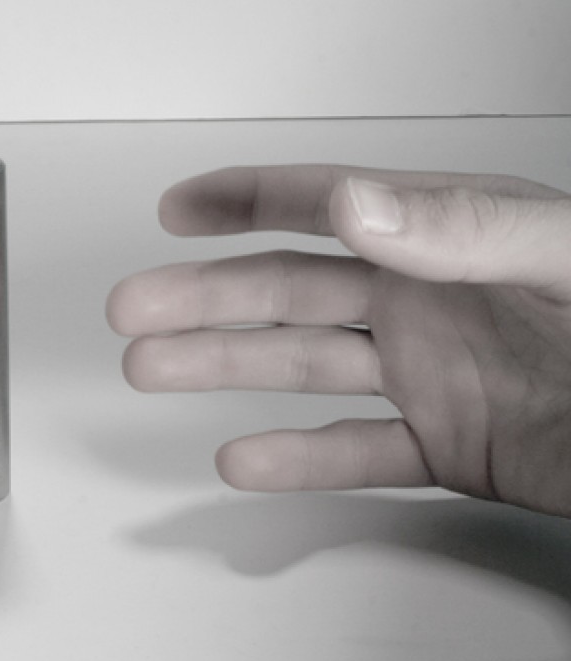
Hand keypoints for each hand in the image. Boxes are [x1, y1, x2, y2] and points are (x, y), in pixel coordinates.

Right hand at [107, 166, 570, 517]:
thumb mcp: (565, 259)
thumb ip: (462, 226)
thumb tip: (354, 202)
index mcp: (446, 238)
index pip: (326, 206)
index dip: (245, 201)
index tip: (180, 207)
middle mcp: (428, 302)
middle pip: (288, 293)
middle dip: (202, 299)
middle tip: (133, 309)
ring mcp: (435, 377)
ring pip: (303, 369)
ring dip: (222, 371)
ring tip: (153, 372)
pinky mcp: (452, 447)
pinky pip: (358, 453)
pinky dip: (298, 460)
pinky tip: (245, 458)